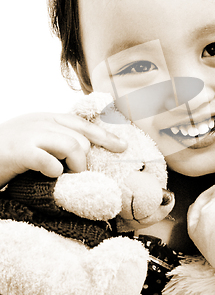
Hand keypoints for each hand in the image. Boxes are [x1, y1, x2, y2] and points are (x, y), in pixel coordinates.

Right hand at [0, 112, 126, 186]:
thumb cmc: (6, 155)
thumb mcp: (33, 141)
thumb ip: (55, 140)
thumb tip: (84, 153)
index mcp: (45, 118)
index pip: (82, 124)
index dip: (105, 135)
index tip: (123, 147)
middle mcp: (39, 121)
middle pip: (81, 136)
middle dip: (85, 159)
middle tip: (76, 173)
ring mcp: (28, 134)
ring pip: (73, 145)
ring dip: (75, 166)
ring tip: (64, 176)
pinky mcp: (18, 151)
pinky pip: (49, 160)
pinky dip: (54, 171)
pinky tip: (48, 175)